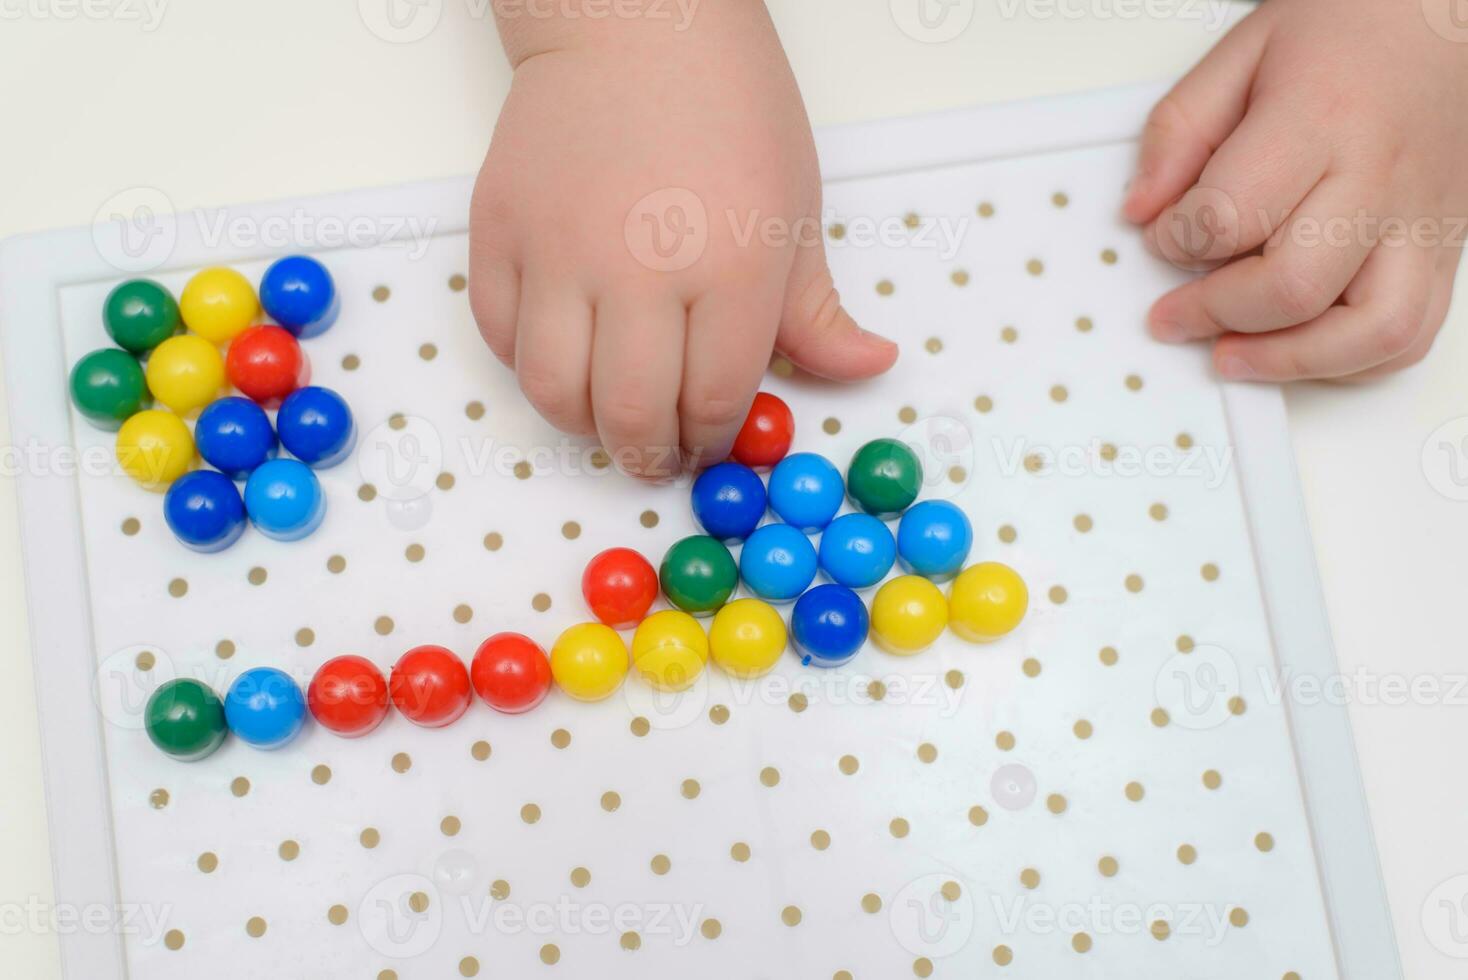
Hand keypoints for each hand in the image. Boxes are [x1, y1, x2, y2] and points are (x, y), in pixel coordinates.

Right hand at [470, 2, 896, 477]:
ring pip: (553, 390)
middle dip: (648, 455)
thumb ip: (817, 309)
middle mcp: (639, 269)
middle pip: (630, 412)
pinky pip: (498, 334)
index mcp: (731, 267)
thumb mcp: (795, 208)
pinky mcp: (498, 229)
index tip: (707, 440)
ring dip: (582, 424)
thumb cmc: (728, 106)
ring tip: (604, 415)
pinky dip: (526, 363)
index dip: (709, 438)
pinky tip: (561, 354)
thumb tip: (868, 367)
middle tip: (655, 454)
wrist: (636, 21)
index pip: (712, 399)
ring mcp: (558, 250)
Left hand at [1123, 0, 1465, 381]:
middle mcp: (1380, 178)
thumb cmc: (1353, 27)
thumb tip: (1140, 209)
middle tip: (1171, 317)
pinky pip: (1407, 336)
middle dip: (1216, 314)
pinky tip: (1297, 347)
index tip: (1160, 238)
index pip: (1231, 214)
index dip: (1177, 241)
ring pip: (1371, 332)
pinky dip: (1348, 362)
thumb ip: (1180, 131)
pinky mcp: (1442, 249)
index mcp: (1320, 120)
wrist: (1446, 17)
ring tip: (1229, 355)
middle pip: (1295, 286)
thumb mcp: (1243, 51)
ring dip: (1288, 361)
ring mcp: (1419, 221)